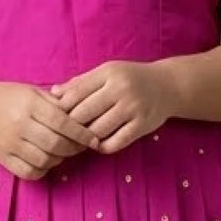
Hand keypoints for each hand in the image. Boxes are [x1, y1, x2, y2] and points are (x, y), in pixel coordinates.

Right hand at [0, 80, 99, 180]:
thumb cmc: (11, 97)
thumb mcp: (34, 92)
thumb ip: (58, 103)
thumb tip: (85, 114)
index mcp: (29, 105)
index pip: (62, 122)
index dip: (82, 133)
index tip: (94, 139)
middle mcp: (19, 124)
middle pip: (55, 144)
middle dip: (74, 148)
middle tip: (81, 146)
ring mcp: (9, 143)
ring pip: (44, 160)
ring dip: (60, 159)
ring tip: (63, 152)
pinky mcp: (3, 158)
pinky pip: (29, 172)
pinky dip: (43, 170)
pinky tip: (46, 161)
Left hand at [49, 61, 174, 154]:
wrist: (168, 86)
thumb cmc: (131, 78)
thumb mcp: (107, 72)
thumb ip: (81, 83)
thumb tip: (53, 93)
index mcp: (108, 73)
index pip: (75, 93)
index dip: (61, 108)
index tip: (55, 117)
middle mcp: (121, 89)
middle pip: (83, 114)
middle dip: (71, 126)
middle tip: (64, 133)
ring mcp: (133, 108)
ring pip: (97, 130)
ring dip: (86, 138)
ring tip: (81, 139)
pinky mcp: (142, 125)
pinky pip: (115, 142)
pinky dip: (103, 147)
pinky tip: (99, 144)